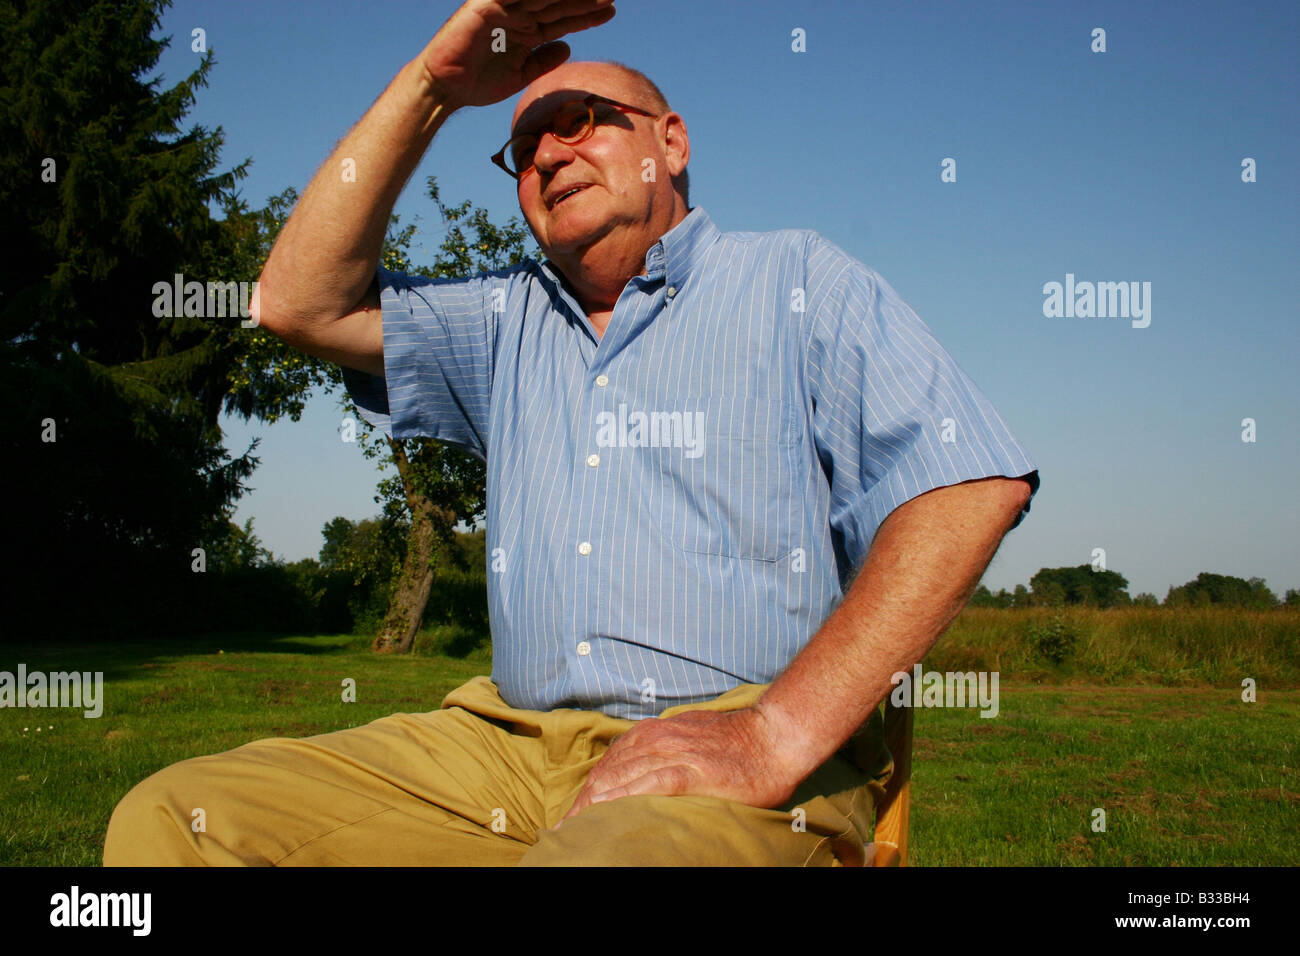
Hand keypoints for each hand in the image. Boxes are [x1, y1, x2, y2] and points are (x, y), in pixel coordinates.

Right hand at [419, 0, 617, 109]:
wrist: (445, 88)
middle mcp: (518, 15)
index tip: (611, 10)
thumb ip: (543, 60)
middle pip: (556, 3)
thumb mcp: (520, 74)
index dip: (586, 15)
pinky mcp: (484, 7)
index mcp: (527, 30)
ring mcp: (502, 9)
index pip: (563, 19)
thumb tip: (568, 47)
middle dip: (583, 0)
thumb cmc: (479, 82)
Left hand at [559, 707, 802, 822]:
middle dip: (583, 802)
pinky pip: (647, 785)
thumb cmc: (736, 743)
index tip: (573, 814)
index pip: (608, 764)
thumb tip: (641, 772)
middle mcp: (655, 739)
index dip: (587, 791)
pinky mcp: (689, 771)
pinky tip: (607, 813)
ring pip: (620, 778)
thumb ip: (664, 750)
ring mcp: (671, 753)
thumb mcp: (690, 736)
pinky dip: (623, 799)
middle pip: (606, 773)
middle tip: (565, 829)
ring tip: (576, 829)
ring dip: (594, 805)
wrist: (772, 737)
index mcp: (653, 733)